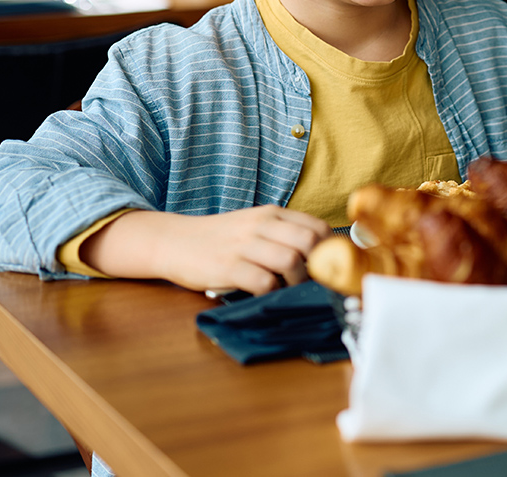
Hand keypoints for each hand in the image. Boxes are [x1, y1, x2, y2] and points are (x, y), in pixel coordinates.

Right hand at [80, 205, 331, 294]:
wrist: (174, 241)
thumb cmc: (220, 238)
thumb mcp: (254, 225)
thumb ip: (283, 234)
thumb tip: (321, 256)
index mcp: (271, 213)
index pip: (317, 227)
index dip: (331, 249)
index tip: (332, 266)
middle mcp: (261, 225)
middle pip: (310, 242)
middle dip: (319, 266)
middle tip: (315, 281)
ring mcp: (244, 245)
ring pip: (291, 261)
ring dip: (297, 281)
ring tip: (290, 288)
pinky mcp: (228, 267)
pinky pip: (264, 282)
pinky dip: (272, 292)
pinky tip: (266, 293)